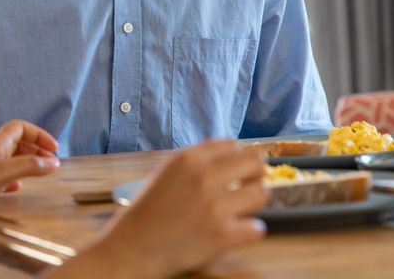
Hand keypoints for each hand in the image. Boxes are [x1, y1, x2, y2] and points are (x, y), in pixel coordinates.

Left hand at [0, 119, 59, 218]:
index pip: (21, 127)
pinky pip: (0, 174)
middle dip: (36, 149)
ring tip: (39, 174)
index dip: (39, 134)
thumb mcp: (3, 173)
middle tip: (51, 163)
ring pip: (10, 158)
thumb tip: (54, 162)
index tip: (54, 149)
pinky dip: (13, 178)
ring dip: (26, 163)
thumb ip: (29, 166)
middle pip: (17, 142)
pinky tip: (15, 188)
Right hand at [47, 140, 267, 278]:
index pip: (234, 145)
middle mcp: (203, 177)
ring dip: (253, 203)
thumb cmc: (149, 210)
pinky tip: (234, 233)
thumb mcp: (167, 172)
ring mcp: (214, 206)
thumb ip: (197, 161)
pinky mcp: (222, 236)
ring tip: (238, 211)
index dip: (238, 159)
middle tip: (247, 187)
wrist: (132, 248)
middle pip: (255, 162)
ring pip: (261, 193)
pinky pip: (257, 228)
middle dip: (255, 175)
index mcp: (188, 158)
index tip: (237, 171)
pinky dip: (248, 232)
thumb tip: (234, 152)